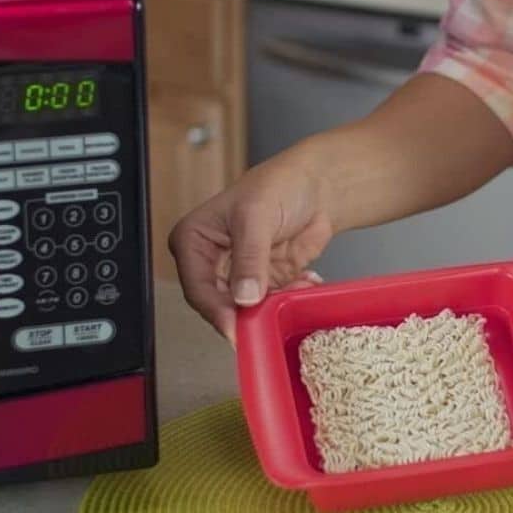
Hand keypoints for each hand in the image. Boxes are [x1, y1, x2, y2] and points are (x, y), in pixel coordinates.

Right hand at [168, 141, 332, 342]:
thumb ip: (249, 258)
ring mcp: (239, 276)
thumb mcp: (256, 216)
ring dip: (274, 306)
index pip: (197, 287)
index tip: (236, 327)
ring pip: (248, 311)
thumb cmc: (280, 185)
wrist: (318, 187)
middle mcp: (211, 262)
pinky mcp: (265, 284)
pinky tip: (305, 280)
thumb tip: (243, 296)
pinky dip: (289, 299)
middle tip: (270, 316)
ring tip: (296, 284)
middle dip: (248, 312)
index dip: (216, 310)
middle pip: (220, 305)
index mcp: (194, 241)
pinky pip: (273, 306)